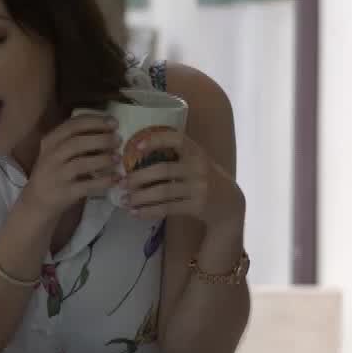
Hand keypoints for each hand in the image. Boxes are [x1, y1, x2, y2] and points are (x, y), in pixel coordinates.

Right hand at [18, 113, 120, 220]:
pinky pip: (87, 185)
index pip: (73, 125)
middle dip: (101, 139)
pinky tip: (116, 178)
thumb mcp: (57, 152)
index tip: (114, 122)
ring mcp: (57, 175)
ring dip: (103, 159)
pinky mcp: (64, 193)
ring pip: (81, 163)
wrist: (38, 201)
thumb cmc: (53, 172)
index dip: (95, 121)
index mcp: (50, 141)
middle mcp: (51, 156)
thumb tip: (108, 131)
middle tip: (118, 139)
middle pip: (77, 142)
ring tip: (118, 158)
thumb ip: (76, 140)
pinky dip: (104, 181)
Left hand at [118, 127, 242, 226]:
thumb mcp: (198, 161)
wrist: (230, 203)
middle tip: (122, 183)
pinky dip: (148, 211)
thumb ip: (177, 156)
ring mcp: (198, 188)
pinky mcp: (196, 206)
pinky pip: (167, 208)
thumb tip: (137, 155)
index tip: (135, 146)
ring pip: (163, 192)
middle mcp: (198, 168)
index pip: (176, 139)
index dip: (155, 140)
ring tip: (124, 200)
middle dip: (138, 177)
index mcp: (197, 152)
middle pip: (163, 170)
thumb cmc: (205, 178)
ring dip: (140, 197)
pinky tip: (135, 213)